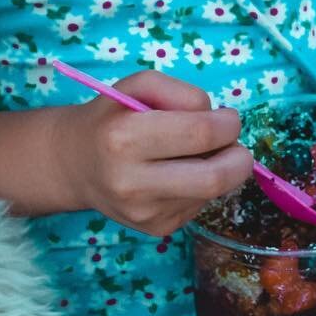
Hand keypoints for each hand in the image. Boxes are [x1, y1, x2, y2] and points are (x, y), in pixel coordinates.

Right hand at [53, 70, 254, 236]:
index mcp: (125, 138)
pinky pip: (199, 206)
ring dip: (220, 171)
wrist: (75, 164)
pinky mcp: (156, 229)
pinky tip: (180, 175)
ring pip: (211, 193)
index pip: (200, 134)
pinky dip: (201, 187)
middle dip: (239, 159)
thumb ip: (179, 91)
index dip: (228, 124)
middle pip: (213, 178)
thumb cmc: (112, 117)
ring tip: (199, 155)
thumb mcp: (137, 86)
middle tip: (235, 145)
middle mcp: (132, 182)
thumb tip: (217, 119)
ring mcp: (144, 212)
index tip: (228, 117)